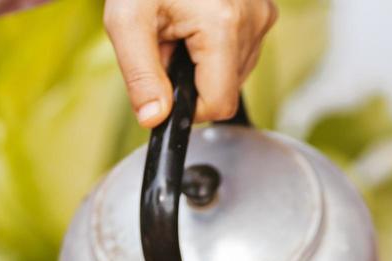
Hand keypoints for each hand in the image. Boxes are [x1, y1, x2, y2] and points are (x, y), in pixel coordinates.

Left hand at [103, 0, 277, 126]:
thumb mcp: (127, 21)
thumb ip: (140, 76)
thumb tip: (154, 118)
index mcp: (223, 25)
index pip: (218, 104)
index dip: (187, 106)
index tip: (165, 84)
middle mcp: (252, 21)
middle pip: (225, 89)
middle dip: (192, 77)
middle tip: (168, 41)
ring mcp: (262, 15)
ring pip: (235, 73)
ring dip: (204, 63)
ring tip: (181, 27)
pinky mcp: (264, 11)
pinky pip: (242, 51)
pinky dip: (216, 47)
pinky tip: (197, 21)